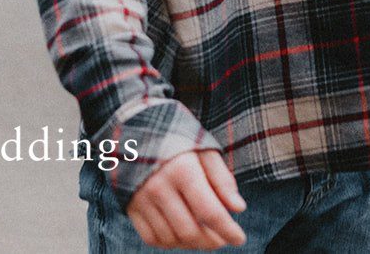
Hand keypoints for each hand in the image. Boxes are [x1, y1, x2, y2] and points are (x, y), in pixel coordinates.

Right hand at [127, 149, 247, 249]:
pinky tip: (182, 234)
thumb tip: (238, 208)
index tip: (239, 239)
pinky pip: (151, 238)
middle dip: (211, 240)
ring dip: (192, 243)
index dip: (227, 229)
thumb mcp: (205, 149)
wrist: (135, 128)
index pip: (209, 211)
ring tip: (205, 235)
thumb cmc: (177, 138)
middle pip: (190, 230)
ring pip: (171, 238)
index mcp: (182, 169)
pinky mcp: (129, 207)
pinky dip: (170, 242)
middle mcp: (159, 187)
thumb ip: (222, 179)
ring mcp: (141, 199)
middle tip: (223, 238)